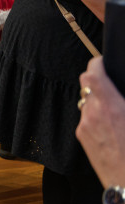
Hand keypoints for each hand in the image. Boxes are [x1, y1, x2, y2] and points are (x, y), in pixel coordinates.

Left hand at [77, 57, 124, 190]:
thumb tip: (122, 96)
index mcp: (111, 107)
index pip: (92, 74)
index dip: (97, 65)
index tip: (104, 63)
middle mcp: (93, 115)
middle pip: (86, 87)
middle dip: (98, 83)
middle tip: (112, 86)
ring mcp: (84, 127)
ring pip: (86, 104)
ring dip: (97, 102)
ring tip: (115, 111)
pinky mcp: (82, 140)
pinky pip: (86, 120)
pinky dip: (96, 117)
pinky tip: (112, 129)